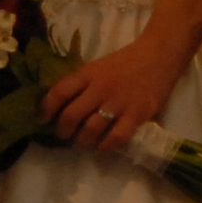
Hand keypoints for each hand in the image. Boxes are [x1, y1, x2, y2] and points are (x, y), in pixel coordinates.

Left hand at [39, 29, 183, 155]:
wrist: (159, 56)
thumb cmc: (126, 62)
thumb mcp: (98, 66)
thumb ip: (82, 84)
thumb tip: (60, 105)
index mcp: (88, 74)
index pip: (59, 92)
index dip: (46, 109)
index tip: (42, 119)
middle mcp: (99, 88)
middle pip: (71, 116)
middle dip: (63, 131)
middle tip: (64, 136)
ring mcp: (118, 102)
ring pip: (90, 130)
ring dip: (82, 142)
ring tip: (82, 143)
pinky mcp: (137, 114)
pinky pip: (116, 137)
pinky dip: (105, 146)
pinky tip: (102, 146)